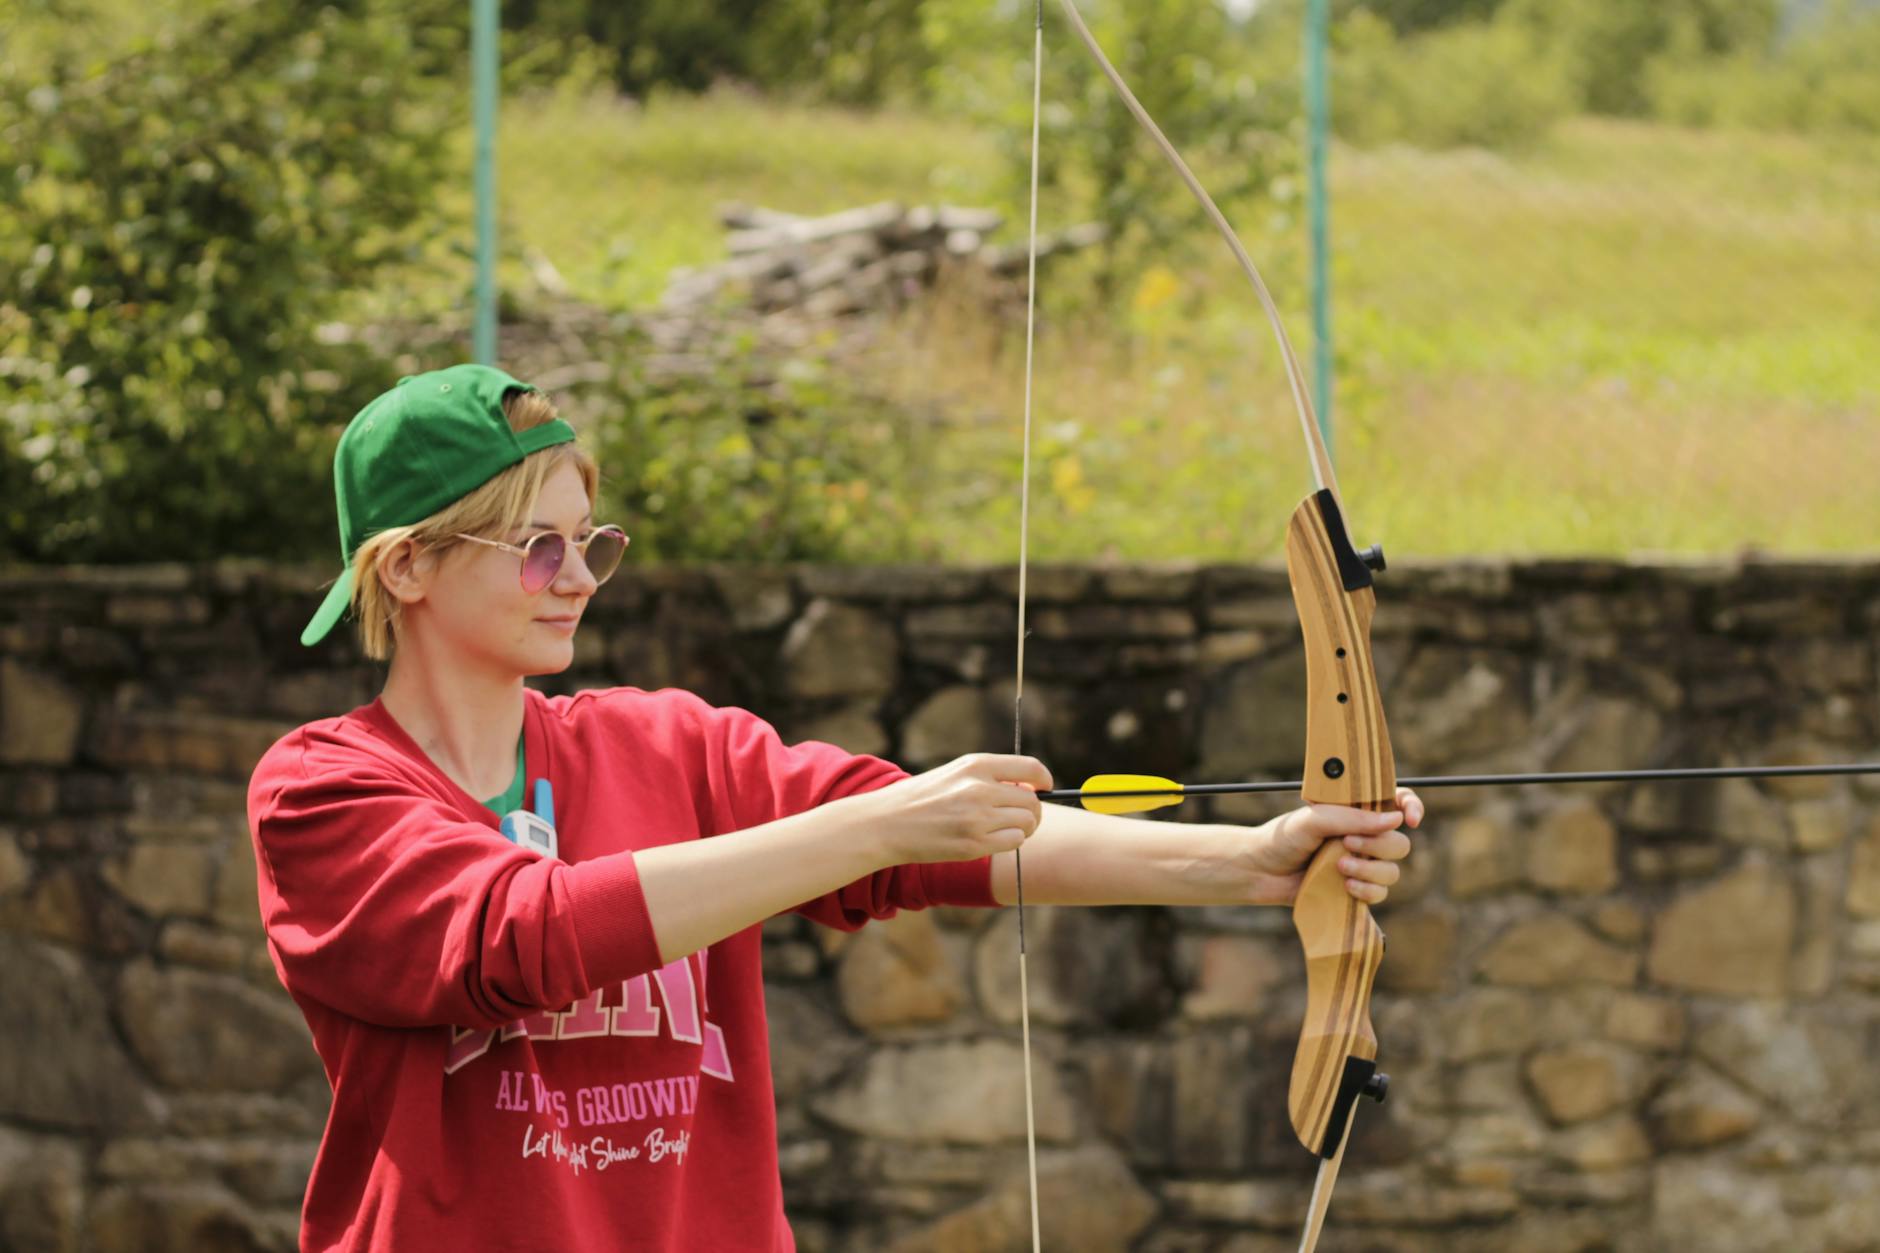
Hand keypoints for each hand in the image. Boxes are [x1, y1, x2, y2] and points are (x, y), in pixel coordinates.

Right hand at [858, 753, 1054, 866]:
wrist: (885, 823)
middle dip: (1032, 810)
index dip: (1045, 780)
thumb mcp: (954, 773)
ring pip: (1027, 823)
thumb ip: (990, 777)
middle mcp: (980, 789)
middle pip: (1033, 801)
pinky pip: (1014, 842)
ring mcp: (977, 818)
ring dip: (1022, 828)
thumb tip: (1031, 787)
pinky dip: (1009, 842)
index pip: (1031, 768)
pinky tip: (989, 840)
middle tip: (1017, 816)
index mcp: (975, 765)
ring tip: (1000, 829)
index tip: (1045, 787)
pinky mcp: (973, 845)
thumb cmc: (921, 798)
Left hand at [1251, 787, 1422, 906]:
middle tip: (1346, 843)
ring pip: (1392, 871)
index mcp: (1356, 811)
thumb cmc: (1283, 838)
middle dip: (1379, 846)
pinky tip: (1347, 887)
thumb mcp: (1313, 819)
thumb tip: (1395, 820)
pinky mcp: (1355, 889)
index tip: (1409, 819)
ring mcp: (1361, 864)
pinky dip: (1368, 891)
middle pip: (1400, 843)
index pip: (1398, 802)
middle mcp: (1363, 836)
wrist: (1260, 871)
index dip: (1412, 807)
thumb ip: (1352, 818)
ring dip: (1371, 870)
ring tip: (1340, 868)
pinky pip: (1380, 893)